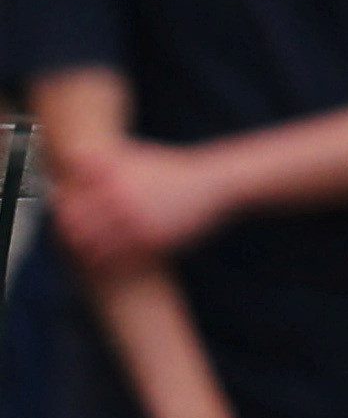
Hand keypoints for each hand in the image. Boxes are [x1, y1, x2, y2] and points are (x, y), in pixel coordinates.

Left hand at [44, 132, 213, 278]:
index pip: (68, 198)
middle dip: (69, 232)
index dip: (62, 211)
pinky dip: (105, 262)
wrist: (215, 183)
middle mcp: (120, 195)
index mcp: (113, 175)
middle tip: (74, 238)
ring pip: (90, 244)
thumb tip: (68, 159)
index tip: (67, 217)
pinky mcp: (151, 239)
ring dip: (84, 250)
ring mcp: (135, 218)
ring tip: (88, 251)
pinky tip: (107, 260)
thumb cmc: (173, 170)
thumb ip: (102, 160)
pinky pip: (116, 257)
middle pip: (74, 222)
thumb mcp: (139, 155)